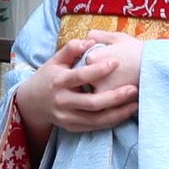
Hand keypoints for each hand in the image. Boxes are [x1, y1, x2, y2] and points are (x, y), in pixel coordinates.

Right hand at [24, 35, 142, 136]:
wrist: (33, 102)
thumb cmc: (49, 77)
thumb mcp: (55, 60)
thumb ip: (71, 49)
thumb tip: (90, 40)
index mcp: (58, 82)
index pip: (80, 76)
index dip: (99, 69)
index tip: (117, 61)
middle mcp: (62, 101)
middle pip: (92, 103)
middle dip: (115, 97)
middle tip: (134, 88)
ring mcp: (67, 117)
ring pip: (96, 119)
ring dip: (118, 113)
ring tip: (136, 104)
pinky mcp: (72, 127)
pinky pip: (95, 127)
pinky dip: (112, 121)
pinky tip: (125, 113)